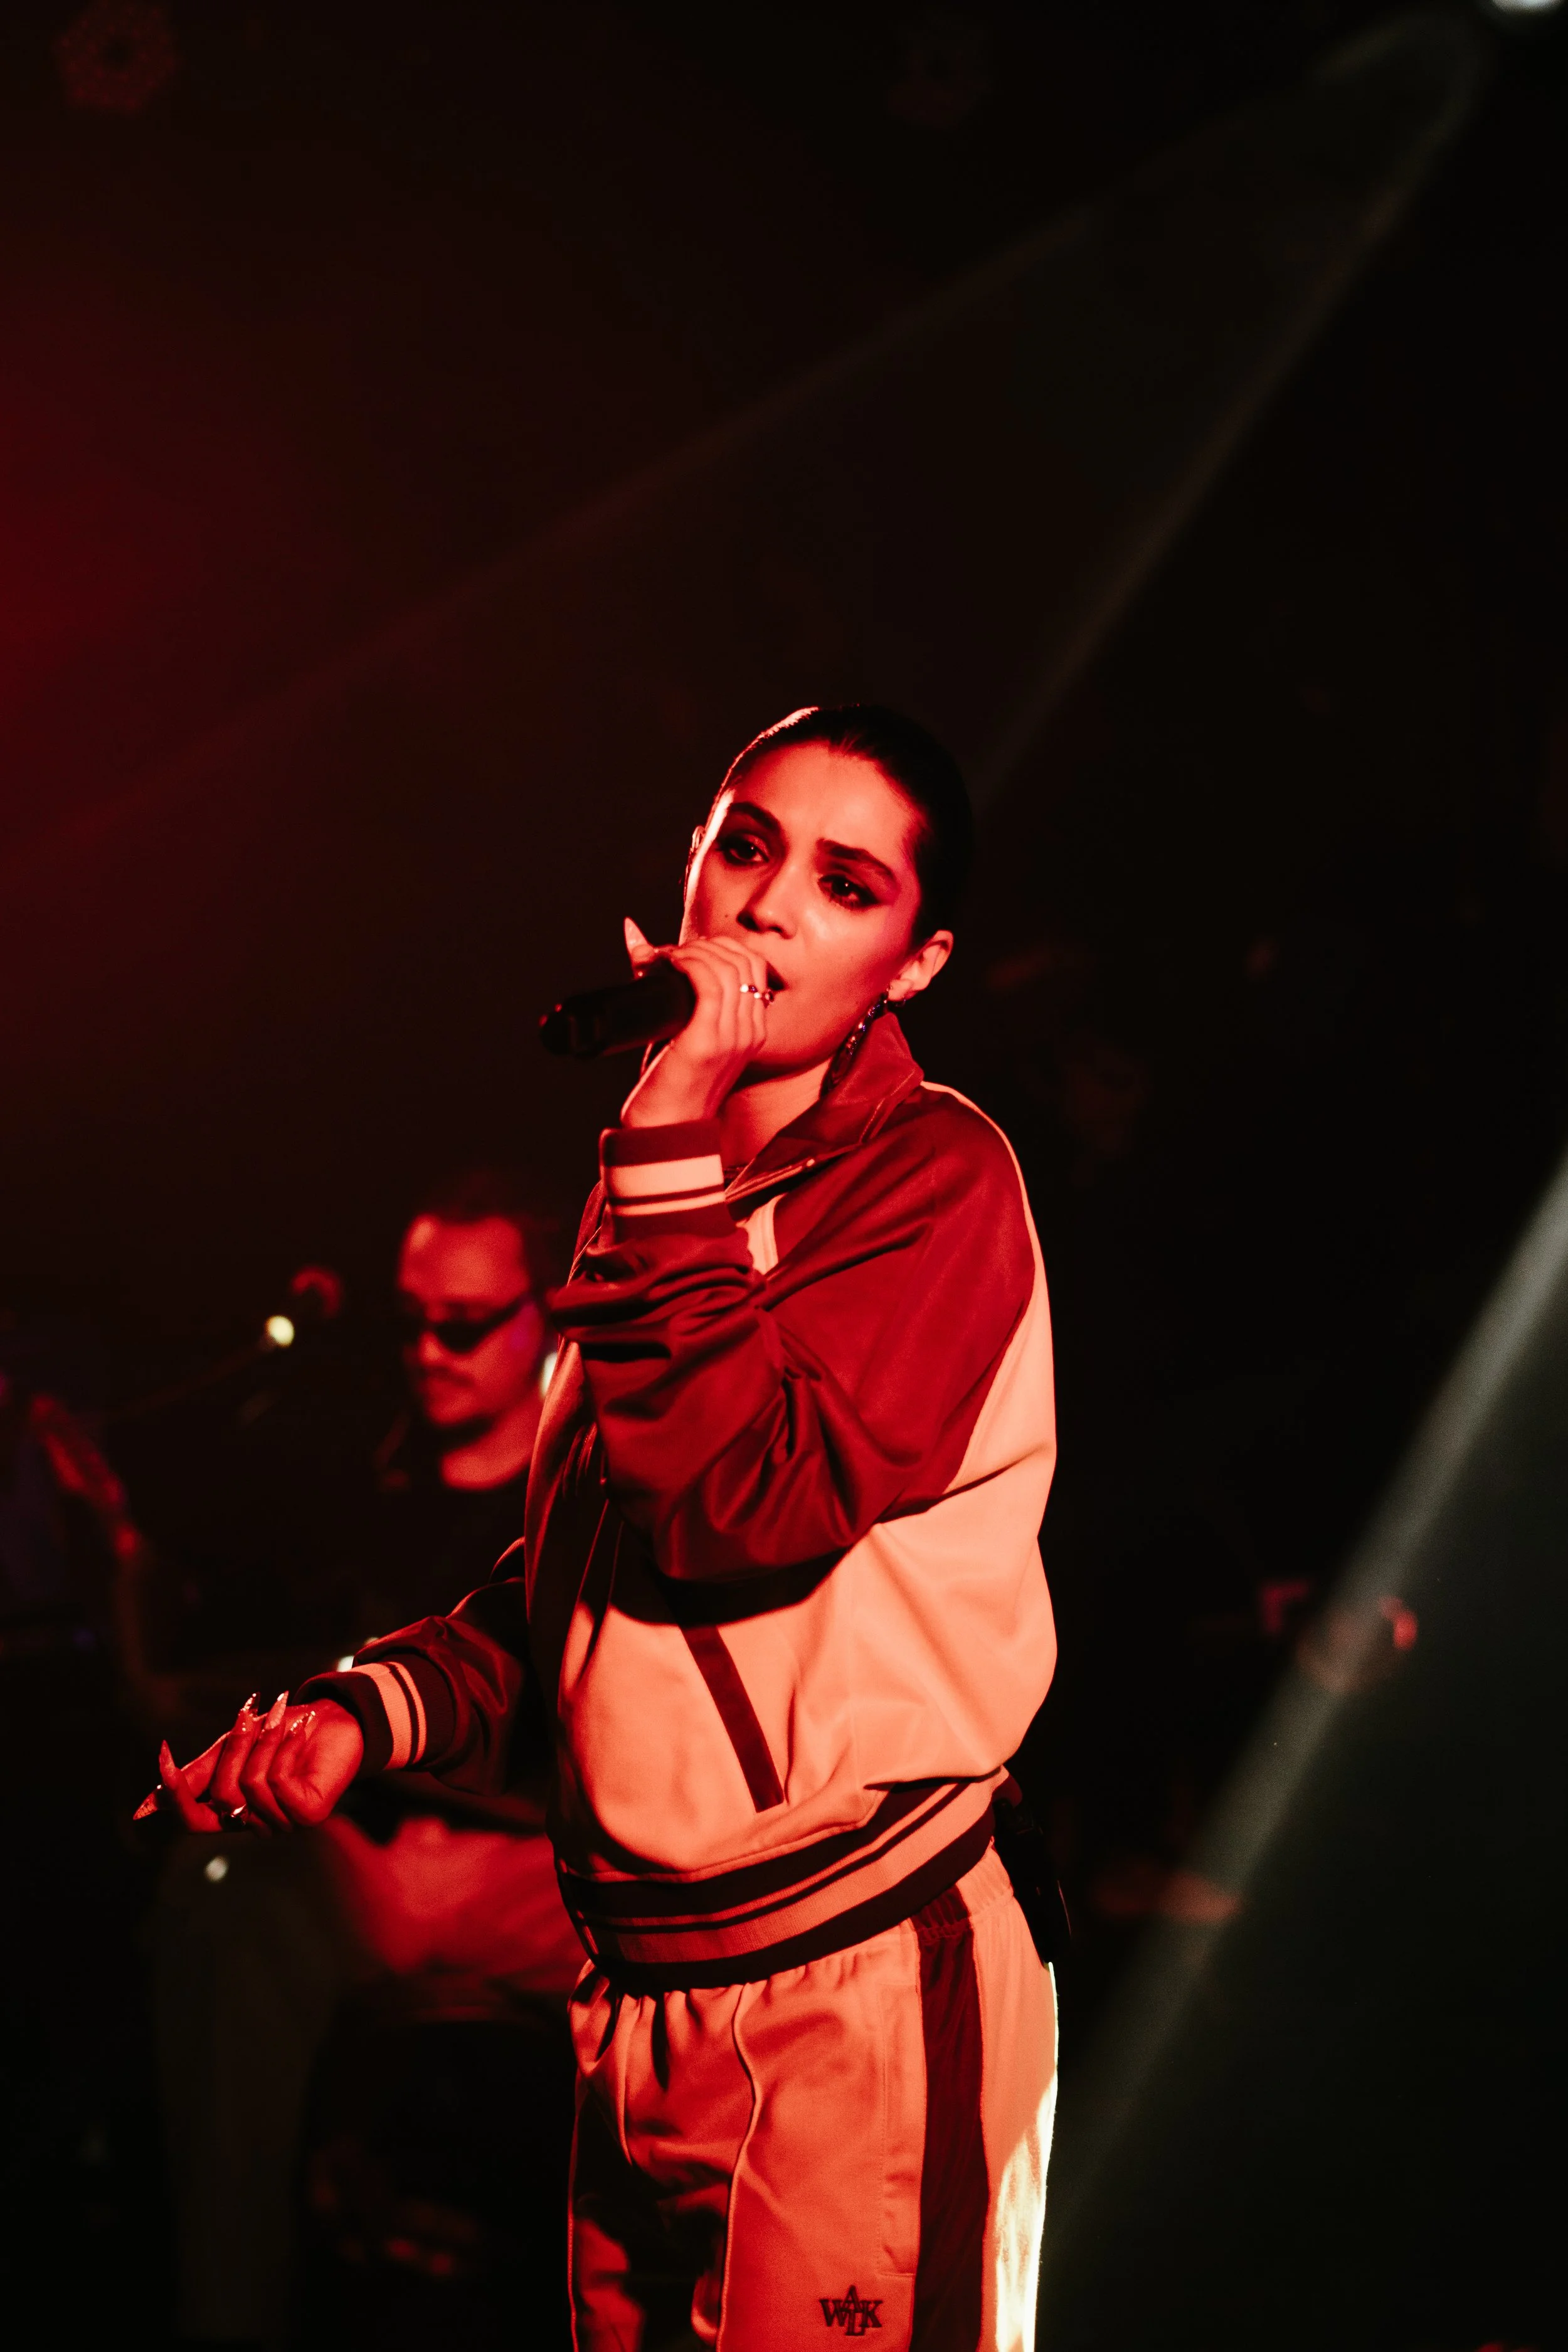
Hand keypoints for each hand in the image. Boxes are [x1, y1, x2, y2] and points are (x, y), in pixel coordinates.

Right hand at [135, 1690, 363, 1834]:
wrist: (338, 1717)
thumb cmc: (282, 1733)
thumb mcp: (233, 1749)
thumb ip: (196, 1775)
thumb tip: (147, 1806)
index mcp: (235, 1813)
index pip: (193, 1820)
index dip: (175, 1793)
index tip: (162, 1755)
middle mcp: (257, 1825)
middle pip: (221, 1797)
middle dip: (233, 1749)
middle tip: (249, 1712)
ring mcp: (284, 1823)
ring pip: (248, 1787)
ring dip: (263, 1742)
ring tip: (283, 1715)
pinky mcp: (309, 1814)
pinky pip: (276, 1783)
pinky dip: (284, 1747)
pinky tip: (302, 1728)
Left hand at [618, 916, 771, 1127]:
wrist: (665, 1125)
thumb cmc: (669, 1078)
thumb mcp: (681, 1027)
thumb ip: (669, 983)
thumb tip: (633, 934)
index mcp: (753, 1028)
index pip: (752, 964)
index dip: (718, 946)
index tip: (684, 952)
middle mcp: (750, 1030)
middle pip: (742, 960)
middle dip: (704, 945)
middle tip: (668, 954)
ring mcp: (732, 1036)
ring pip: (726, 968)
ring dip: (691, 952)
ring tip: (663, 960)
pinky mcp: (707, 1041)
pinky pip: (709, 985)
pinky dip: (688, 965)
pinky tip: (669, 965)